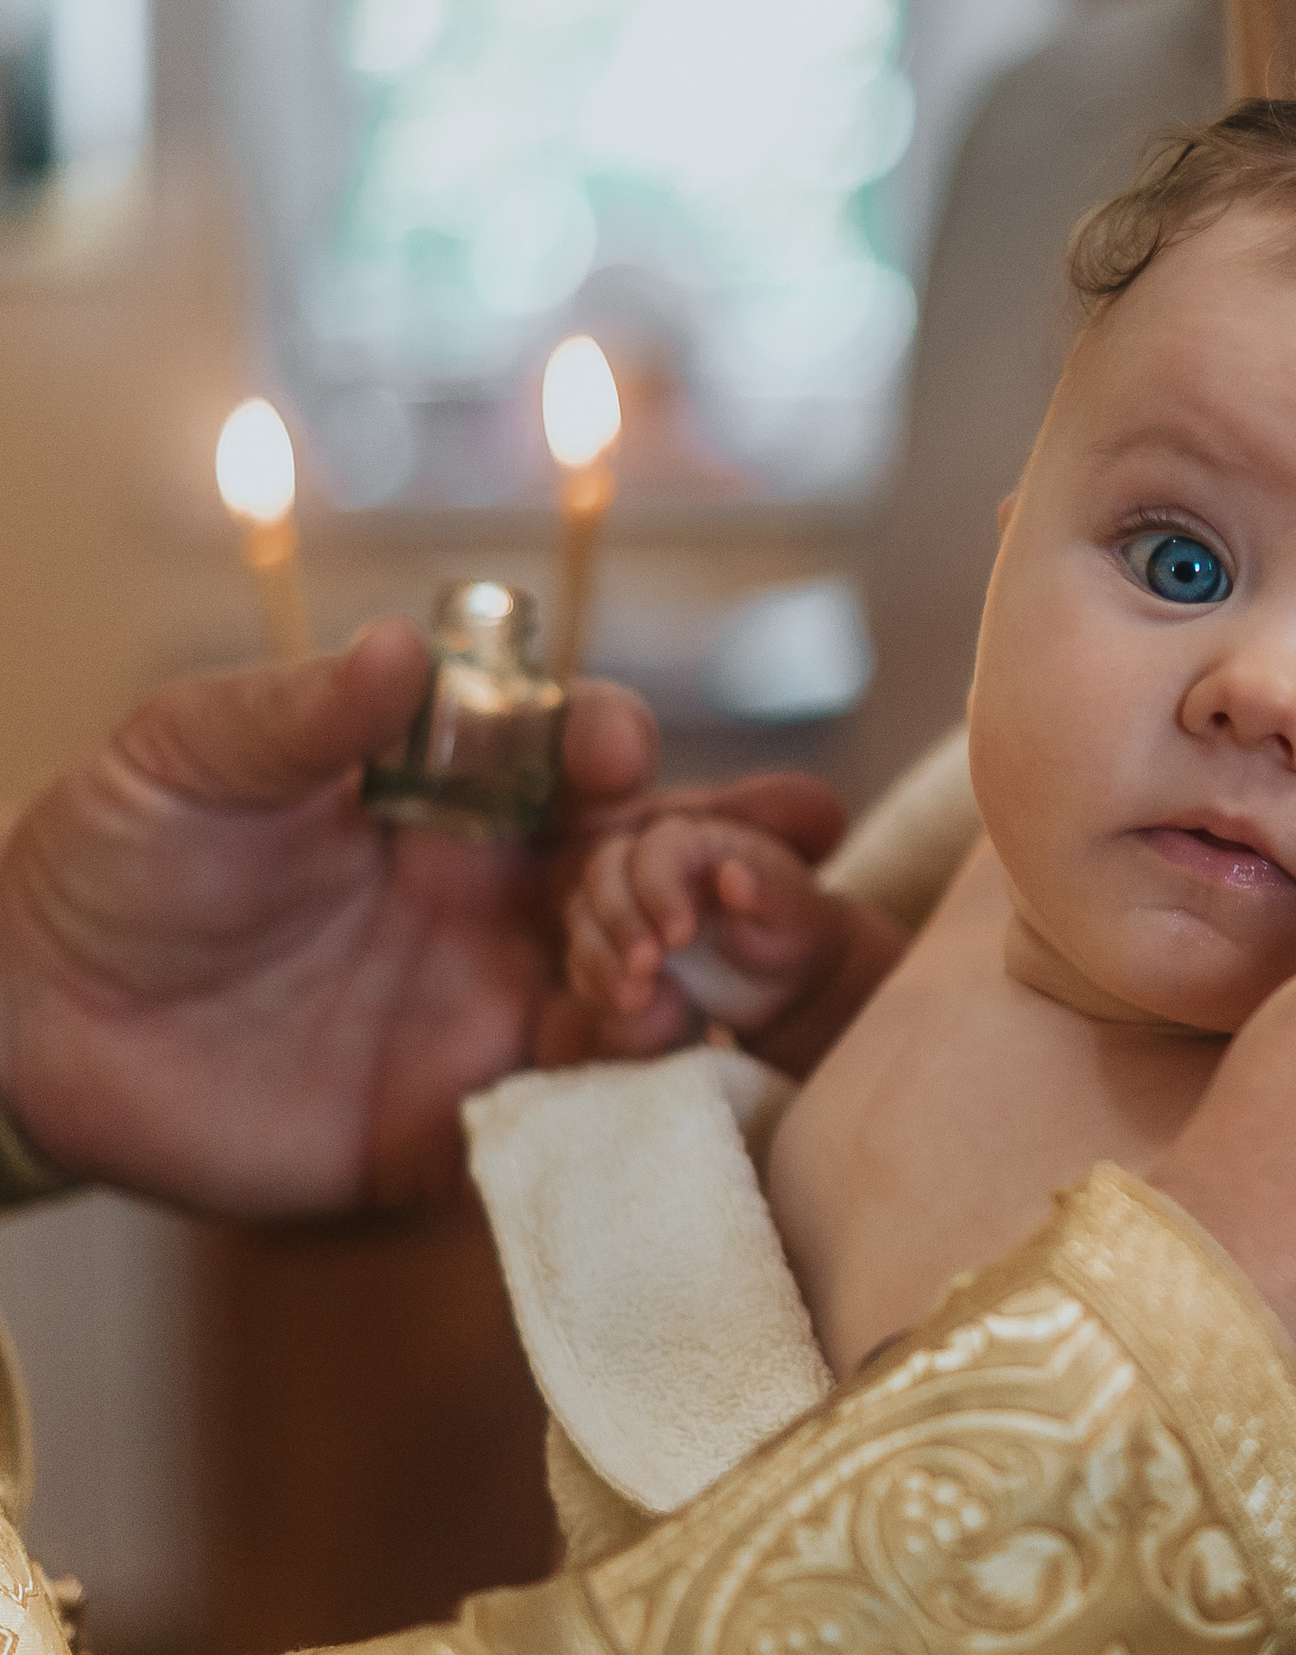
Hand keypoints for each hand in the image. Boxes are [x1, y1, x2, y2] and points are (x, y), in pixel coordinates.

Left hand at [0, 622, 840, 1214]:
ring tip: (669, 983)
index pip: (582, 766)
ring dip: (674, 986)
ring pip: (638, 998)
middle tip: (745, 868)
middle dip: (716, 867)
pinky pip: (569, 1119)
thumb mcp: (189, 758)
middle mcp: (506, 904)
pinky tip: (628, 1078)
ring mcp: (493, 1014)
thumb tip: (407, 648)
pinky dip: (615, 1101)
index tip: (615, 749)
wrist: (26, 1026)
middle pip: (654, 880)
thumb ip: (297, 716)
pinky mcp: (462, 1125)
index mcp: (463, 802)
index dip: (616, 751)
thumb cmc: (116, 857)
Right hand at [564, 812, 904, 1076]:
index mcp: (697, 841)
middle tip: (647, 968)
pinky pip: (583, 959)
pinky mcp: (610, 947)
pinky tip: (629, 1006)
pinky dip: (597, 983)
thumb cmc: (790, 932)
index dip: (660, 889)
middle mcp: (649, 864)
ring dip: (601, 957)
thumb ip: (767, 893)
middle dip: (622, 922)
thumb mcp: (794, 915)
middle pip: (605, 874)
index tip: (681, 936)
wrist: (779, 978)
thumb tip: (732, 875)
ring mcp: (624, 904)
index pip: (659, 849)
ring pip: (585, 916)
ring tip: (634, 997)